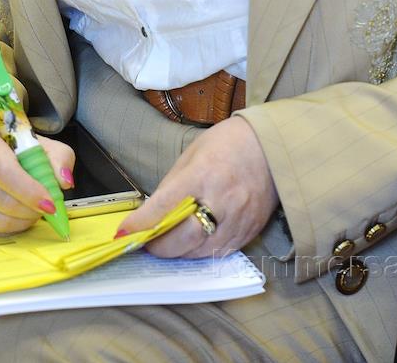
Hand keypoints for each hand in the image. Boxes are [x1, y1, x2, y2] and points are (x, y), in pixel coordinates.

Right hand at [0, 116, 74, 236]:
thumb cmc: (8, 145)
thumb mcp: (36, 141)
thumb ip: (57, 157)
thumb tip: (65, 182)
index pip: (4, 171)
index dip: (29, 191)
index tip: (51, 203)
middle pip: (2, 199)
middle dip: (31, 209)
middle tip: (48, 207)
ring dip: (24, 220)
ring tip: (35, 210)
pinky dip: (13, 227)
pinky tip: (21, 215)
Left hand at [117, 116, 278, 258]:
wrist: (272, 147)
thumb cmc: (228, 144)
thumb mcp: (192, 155)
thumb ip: (173, 185)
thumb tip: (152, 212)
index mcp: (203, 173)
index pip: (165, 205)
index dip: (142, 223)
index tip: (124, 233)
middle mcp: (222, 199)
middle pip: (184, 237)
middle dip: (160, 246)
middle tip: (148, 243)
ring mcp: (239, 219)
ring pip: (202, 251)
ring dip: (180, 252)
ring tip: (169, 244)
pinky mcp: (251, 231)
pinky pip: (221, 252)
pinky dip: (202, 251)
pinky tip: (193, 244)